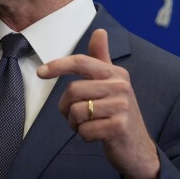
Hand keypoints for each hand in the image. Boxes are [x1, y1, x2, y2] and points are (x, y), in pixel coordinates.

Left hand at [37, 29, 159, 178]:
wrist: (138, 148)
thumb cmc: (118, 113)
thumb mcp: (112, 84)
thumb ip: (102, 59)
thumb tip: (99, 31)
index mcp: (116, 73)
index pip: (82, 62)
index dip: (58, 65)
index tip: (41, 72)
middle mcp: (120, 86)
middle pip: (73, 90)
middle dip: (66, 107)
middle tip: (76, 116)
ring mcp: (121, 107)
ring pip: (76, 111)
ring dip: (75, 124)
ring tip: (87, 125)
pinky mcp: (119, 127)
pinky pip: (84, 130)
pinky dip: (84, 136)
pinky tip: (96, 135)